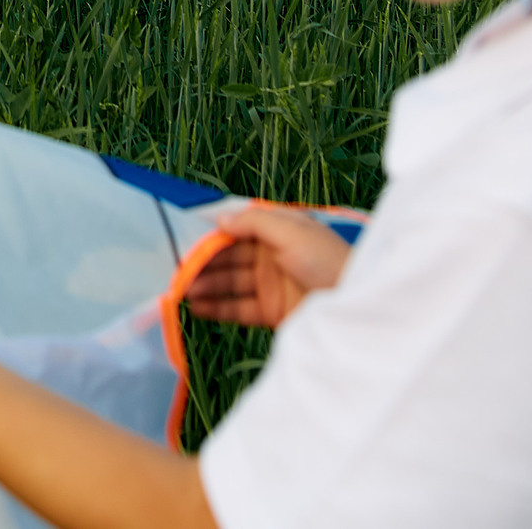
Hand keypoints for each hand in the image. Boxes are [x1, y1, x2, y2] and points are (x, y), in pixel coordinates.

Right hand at [184, 204, 351, 328]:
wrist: (356, 306)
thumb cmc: (328, 261)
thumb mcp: (292, 231)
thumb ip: (253, 223)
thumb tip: (219, 219)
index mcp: (279, 231)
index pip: (237, 229)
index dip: (211, 234)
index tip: (183, 239)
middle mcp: (272, 256)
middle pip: (230, 257)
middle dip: (203, 263)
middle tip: (175, 270)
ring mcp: (271, 285)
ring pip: (230, 283)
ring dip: (205, 286)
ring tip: (180, 291)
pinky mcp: (271, 312)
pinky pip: (238, 308)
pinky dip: (216, 308)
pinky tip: (196, 308)